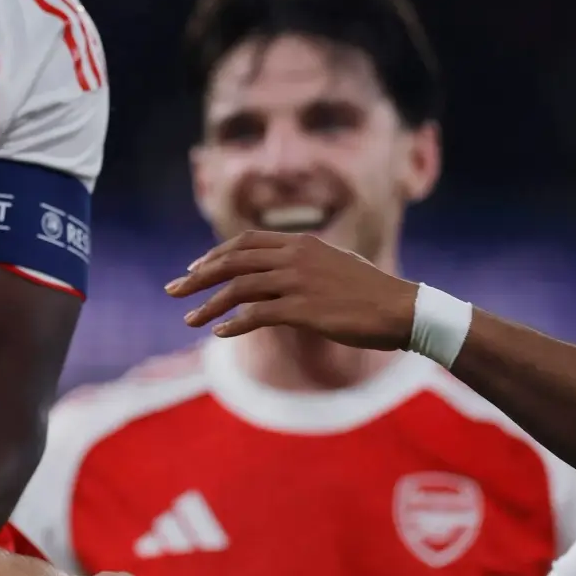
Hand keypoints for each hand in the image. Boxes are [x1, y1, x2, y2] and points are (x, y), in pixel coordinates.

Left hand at [164, 230, 416, 347]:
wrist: (402, 309)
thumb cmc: (373, 292)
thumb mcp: (336, 265)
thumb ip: (306, 264)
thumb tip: (283, 273)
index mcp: (302, 243)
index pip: (246, 241)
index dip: (216, 254)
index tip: (195, 268)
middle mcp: (295, 256)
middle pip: (233, 261)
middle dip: (198, 276)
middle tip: (174, 290)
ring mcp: (298, 282)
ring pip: (239, 288)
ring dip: (209, 304)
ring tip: (189, 319)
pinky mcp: (304, 309)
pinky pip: (257, 314)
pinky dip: (234, 323)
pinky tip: (220, 333)